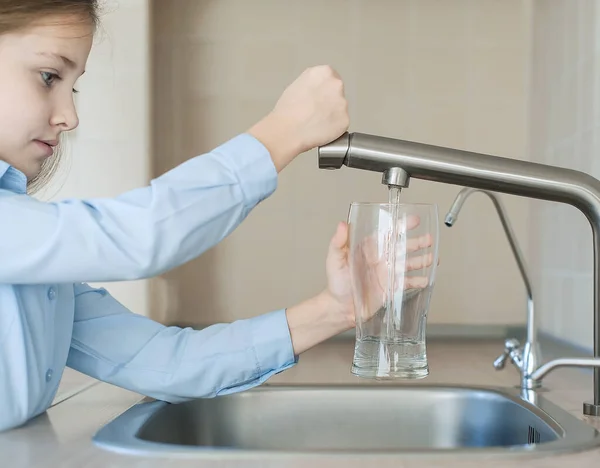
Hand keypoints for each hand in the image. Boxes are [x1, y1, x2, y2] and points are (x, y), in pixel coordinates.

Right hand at [248, 65, 348, 171]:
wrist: (287, 130)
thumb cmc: (287, 109)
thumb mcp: (297, 84)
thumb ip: (313, 84)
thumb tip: (317, 90)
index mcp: (324, 72)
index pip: (331, 78)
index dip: (323, 90)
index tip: (317, 97)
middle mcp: (336, 85)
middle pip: (337, 93)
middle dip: (329, 101)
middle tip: (316, 111)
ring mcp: (343, 103)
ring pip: (340, 109)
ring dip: (332, 115)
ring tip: (316, 123)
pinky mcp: (345, 120)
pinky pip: (340, 124)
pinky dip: (333, 128)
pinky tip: (321, 130)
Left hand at [284, 219, 433, 355]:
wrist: (340, 308)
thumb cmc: (336, 283)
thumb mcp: (334, 260)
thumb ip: (338, 242)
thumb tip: (342, 224)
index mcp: (369, 249)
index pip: (387, 234)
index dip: (401, 226)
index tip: (414, 220)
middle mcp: (381, 259)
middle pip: (402, 248)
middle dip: (417, 243)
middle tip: (429, 239)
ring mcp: (387, 274)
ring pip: (408, 264)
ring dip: (421, 260)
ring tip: (433, 258)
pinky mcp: (391, 288)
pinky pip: (407, 283)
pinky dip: (417, 281)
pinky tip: (426, 279)